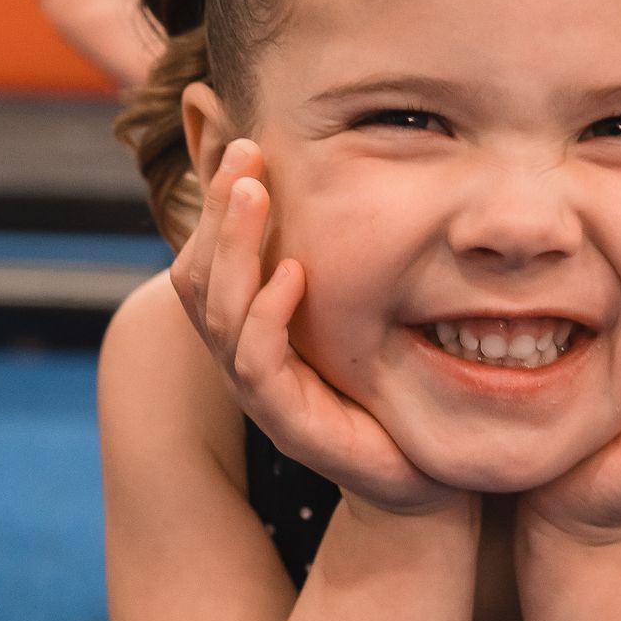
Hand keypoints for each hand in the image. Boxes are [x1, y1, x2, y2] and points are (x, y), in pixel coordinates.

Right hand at [170, 142, 453, 513]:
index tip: (243, 144)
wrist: (422, 476)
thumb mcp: (360, 311)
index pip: (208, 259)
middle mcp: (243, 358)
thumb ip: (340, 258)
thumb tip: (345, 182)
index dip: (217, 203)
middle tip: (243, 153)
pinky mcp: (289, 424)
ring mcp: (261, 393)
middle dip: (219, 210)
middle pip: (199, 277)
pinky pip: (257, 363)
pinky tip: (291, 274)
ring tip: (254, 192)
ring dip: (235, 246)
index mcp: (252, 329)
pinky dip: (267, 313)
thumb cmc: (389, 388)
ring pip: (219, 312)